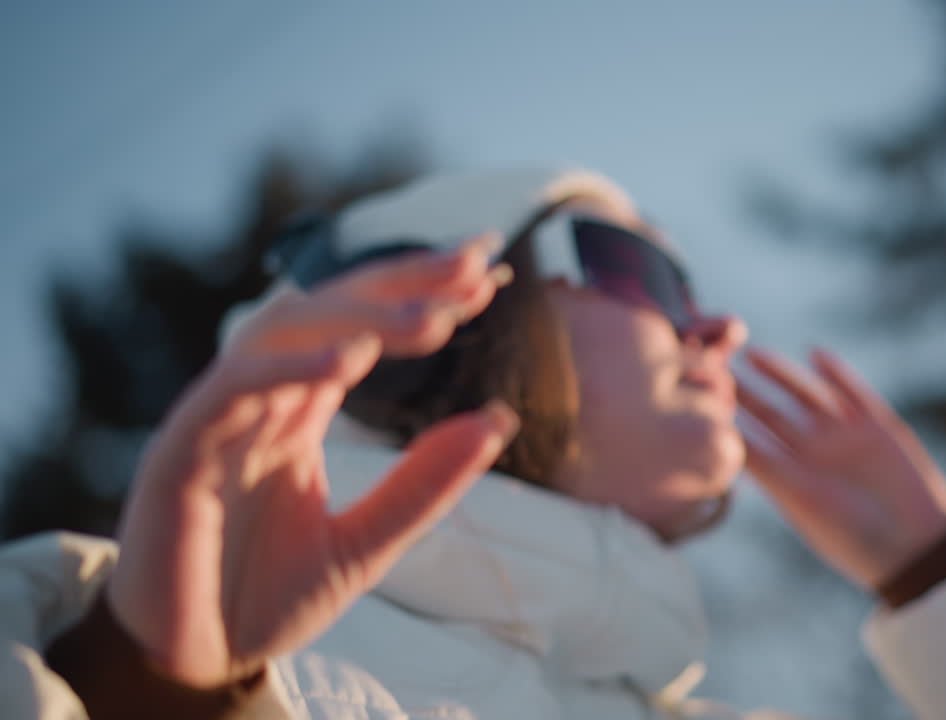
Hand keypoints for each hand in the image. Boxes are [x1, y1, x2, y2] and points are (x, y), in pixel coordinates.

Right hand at [107, 235, 516, 687]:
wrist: (198, 665)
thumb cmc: (269, 598)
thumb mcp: (366, 544)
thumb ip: (424, 483)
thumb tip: (500, 419)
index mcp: (299, 410)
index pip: (362, 328)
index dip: (420, 293)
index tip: (490, 273)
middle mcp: (260, 400)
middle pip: (330, 310)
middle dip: (403, 284)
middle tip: (474, 270)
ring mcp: (218, 420)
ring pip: (283, 332)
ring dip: (360, 317)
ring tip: (433, 321)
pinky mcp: (179, 455)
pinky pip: (231, 392)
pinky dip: (287, 367)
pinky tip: (349, 360)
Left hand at [736, 347, 945, 590]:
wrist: (915, 547)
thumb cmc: (851, 535)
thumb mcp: (800, 498)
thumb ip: (766, 465)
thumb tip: (723, 438)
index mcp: (790, 476)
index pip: (751, 439)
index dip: (728, 416)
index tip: (699, 395)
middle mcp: (812, 454)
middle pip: (772, 414)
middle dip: (745, 389)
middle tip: (712, 362)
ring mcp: (844, 438)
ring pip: (806, 396)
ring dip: (780, 375)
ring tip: (751, 355)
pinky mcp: (877, 426)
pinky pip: (852, 393)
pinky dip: (836, 373)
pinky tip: (815, 355)